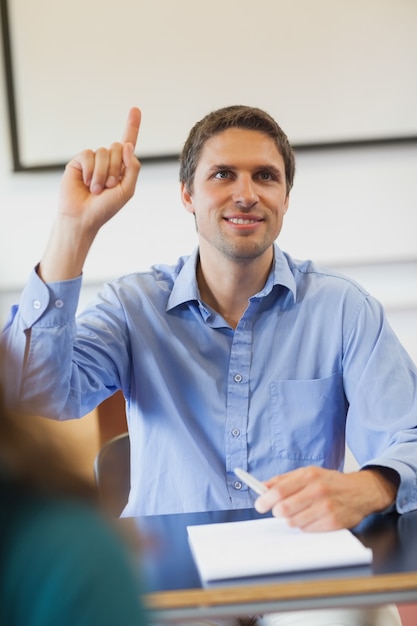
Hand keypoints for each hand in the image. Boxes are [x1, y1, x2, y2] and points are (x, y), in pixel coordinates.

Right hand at [40, 108, 141, 281]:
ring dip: (103, 173)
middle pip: (117, 147)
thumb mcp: (127, 190)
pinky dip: (91, 170)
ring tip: (97, 189)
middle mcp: (107, 161)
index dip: (132, 126)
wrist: (83, 218)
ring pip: (103, 151)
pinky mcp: (79, 161)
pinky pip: (88, 154)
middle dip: (115, 168)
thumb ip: (132, 167)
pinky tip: (88, 183)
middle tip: (109, 187)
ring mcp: (93, 160)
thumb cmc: (105, 208)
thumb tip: (127, 144)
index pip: (128, 143)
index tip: (135, 109)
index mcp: (121, 167)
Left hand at [254, 466, 396, 531]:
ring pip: (294, 522)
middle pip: (283, 509)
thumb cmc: (330, 482)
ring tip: (301, 512)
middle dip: (277, 512)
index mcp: (308, 476)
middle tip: (280, 510)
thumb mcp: (307, 473)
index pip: (279, 491)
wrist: (360, 491)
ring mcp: (326, 507)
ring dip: (292, 519)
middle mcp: (317, 490)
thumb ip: (283, 480)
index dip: (265, 500)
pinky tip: (313, 517)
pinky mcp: (333, 523)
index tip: (260, 505)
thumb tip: (261, 487)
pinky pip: (307, 530)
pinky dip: (306, 526)